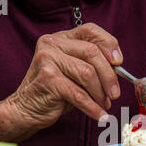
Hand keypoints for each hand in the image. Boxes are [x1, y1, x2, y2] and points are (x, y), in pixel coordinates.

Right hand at [2, 23, 122, 132]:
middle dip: (109, 76)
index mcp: (62, 38)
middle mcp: (52, 43)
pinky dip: (93, 107)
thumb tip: (119, 70)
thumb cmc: (55, 91)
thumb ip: (93, 65)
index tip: (119, 62)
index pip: (91, 31)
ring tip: (105, 105)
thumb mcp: (75, 73)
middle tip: (115, 94)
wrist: (26, 109)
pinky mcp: (48, 79)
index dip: (109, 44)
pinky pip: (79, 94)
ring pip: (87, 73)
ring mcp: (48, 59)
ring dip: (100, 93)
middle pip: (92, 53)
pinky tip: (100, 115)